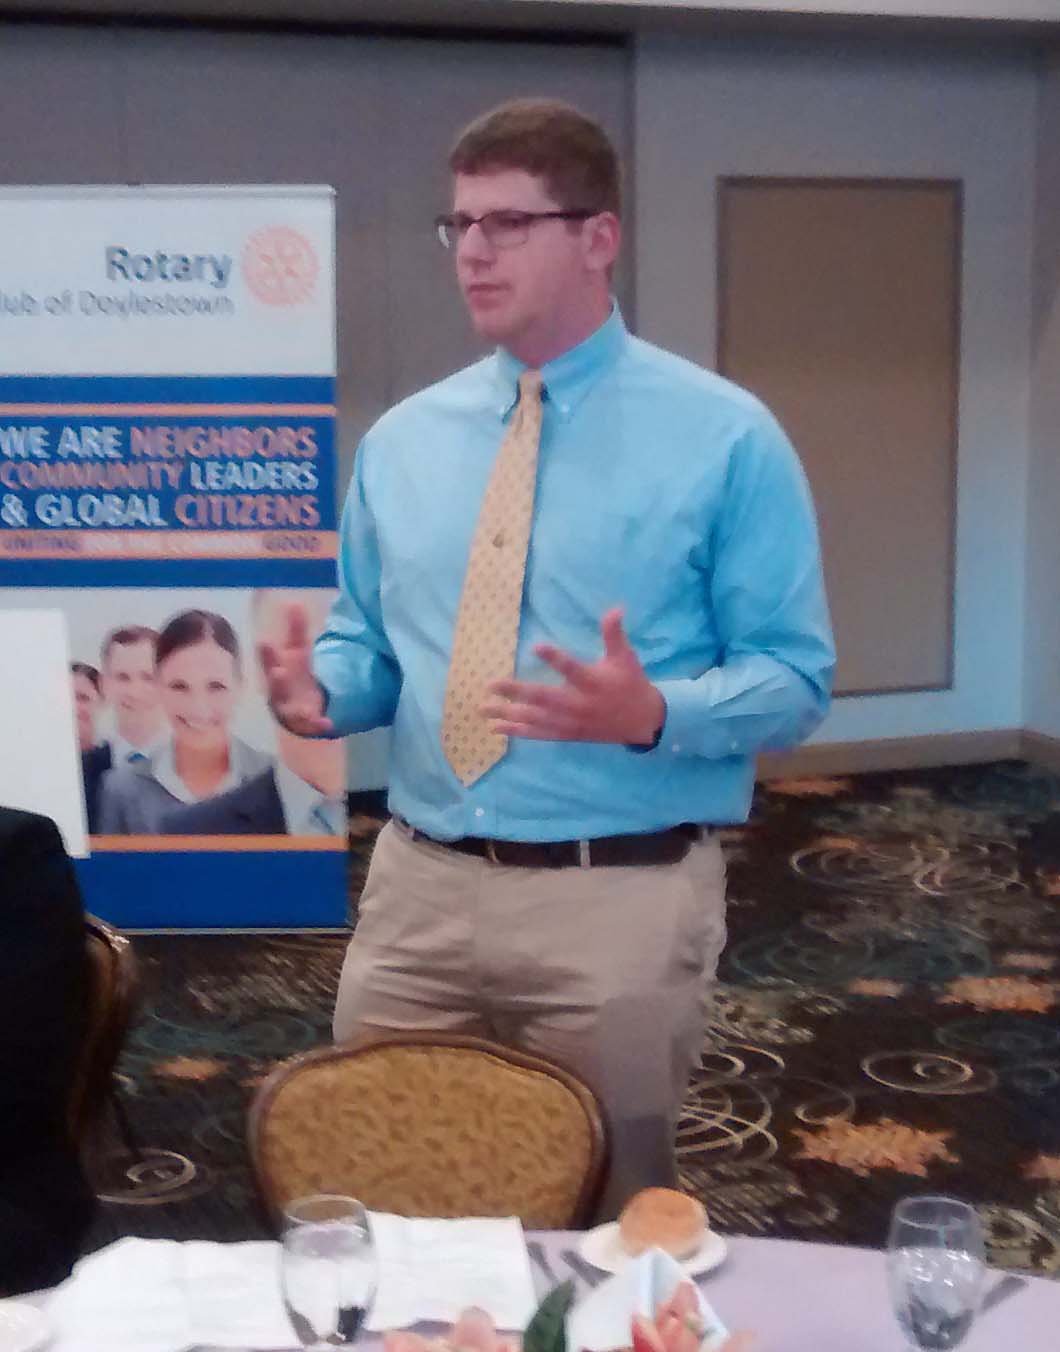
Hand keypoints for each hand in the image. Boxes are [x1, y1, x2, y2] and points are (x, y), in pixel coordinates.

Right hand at [258, 602, 333, 736]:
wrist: (298, 709)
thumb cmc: (294, 676)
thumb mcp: (297, 652)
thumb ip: (297, 630)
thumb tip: (294, 602)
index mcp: (277, 672)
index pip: (270, 662)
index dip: (267, 654)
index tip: (264, 642)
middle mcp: (280, 692)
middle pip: (276, 687)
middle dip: (276, 680)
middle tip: (278, 672)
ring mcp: (291, 709)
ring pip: (291, 711)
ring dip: (297, 709)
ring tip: (305, 709)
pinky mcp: (305, 723)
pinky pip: (311, 726)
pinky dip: (319, 725)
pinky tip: (328, 724)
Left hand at [481, 607, 664, 745]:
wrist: (642, 722)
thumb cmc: (630, 684)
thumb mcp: (625, 657)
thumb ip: (614, 634)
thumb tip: (615, 608)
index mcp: (594, 683)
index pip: (573, 669)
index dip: (556, 658)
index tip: (535, 646)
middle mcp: (579, 704)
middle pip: (544, 698)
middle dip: (517, 692)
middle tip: (491, 684)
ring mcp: (571, 722)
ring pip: (536, 719)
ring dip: (509, 714)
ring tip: (484, 708)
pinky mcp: (567, 734)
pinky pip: (539, 734)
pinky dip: (518, 730)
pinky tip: (497, 727)